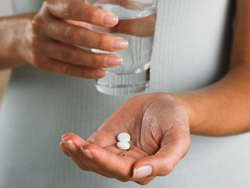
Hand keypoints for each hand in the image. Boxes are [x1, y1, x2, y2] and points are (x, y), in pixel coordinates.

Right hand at [23, 0, 128, 77]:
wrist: (26, 37)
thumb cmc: (57, 23)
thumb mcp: (68, 13)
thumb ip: (87, 14)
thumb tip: (117, 22)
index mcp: (51, 7)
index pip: (71, 8)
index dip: (92, 15)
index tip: (113, 20)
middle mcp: (42, 25)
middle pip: (72, 35)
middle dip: (99, 41)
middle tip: (120, 45)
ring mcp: (40, 45)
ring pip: (70, 55)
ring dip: (95, 59)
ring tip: (115, 60)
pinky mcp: (43, 63)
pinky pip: (67, 70)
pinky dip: (86, 72)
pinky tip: (102, 72)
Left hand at [60, 93, 190, 184]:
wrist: (165, 104)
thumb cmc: (174, 121)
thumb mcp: (179, 140)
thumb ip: (165, 161)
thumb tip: (139, 173)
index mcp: (145, 168)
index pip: (121, 170)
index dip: (105, 161)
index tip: (91, 148)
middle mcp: (127, 164)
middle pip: (101, 166)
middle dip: (85, 155)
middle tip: (74, 142)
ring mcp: (115, 151)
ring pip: (91, 159)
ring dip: (77, 152)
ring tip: (68, 140)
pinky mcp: (107, 138)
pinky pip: (88, 146)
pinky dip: (76, 146)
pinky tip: (67, 142)